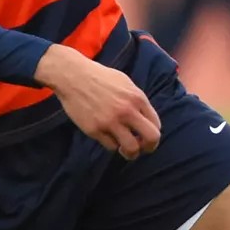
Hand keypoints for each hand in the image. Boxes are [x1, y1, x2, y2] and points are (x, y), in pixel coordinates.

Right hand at [34, 46, 160, 156]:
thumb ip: (137, 100)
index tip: (146, 136)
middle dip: (150, 147)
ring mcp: (110, 121)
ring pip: (131, 148)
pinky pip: (110, 146)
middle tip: (143, 148)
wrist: (73, 76)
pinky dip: (112, 144)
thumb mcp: (125, 83)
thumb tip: (145, 119)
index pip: (156, 124)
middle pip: (151, 138)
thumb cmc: (100, 77)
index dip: (153, 134)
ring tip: (125, 149)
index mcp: (137, 98)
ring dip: (130, 152)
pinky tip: (108, 137)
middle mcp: (127, 111)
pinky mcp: (94, 130)